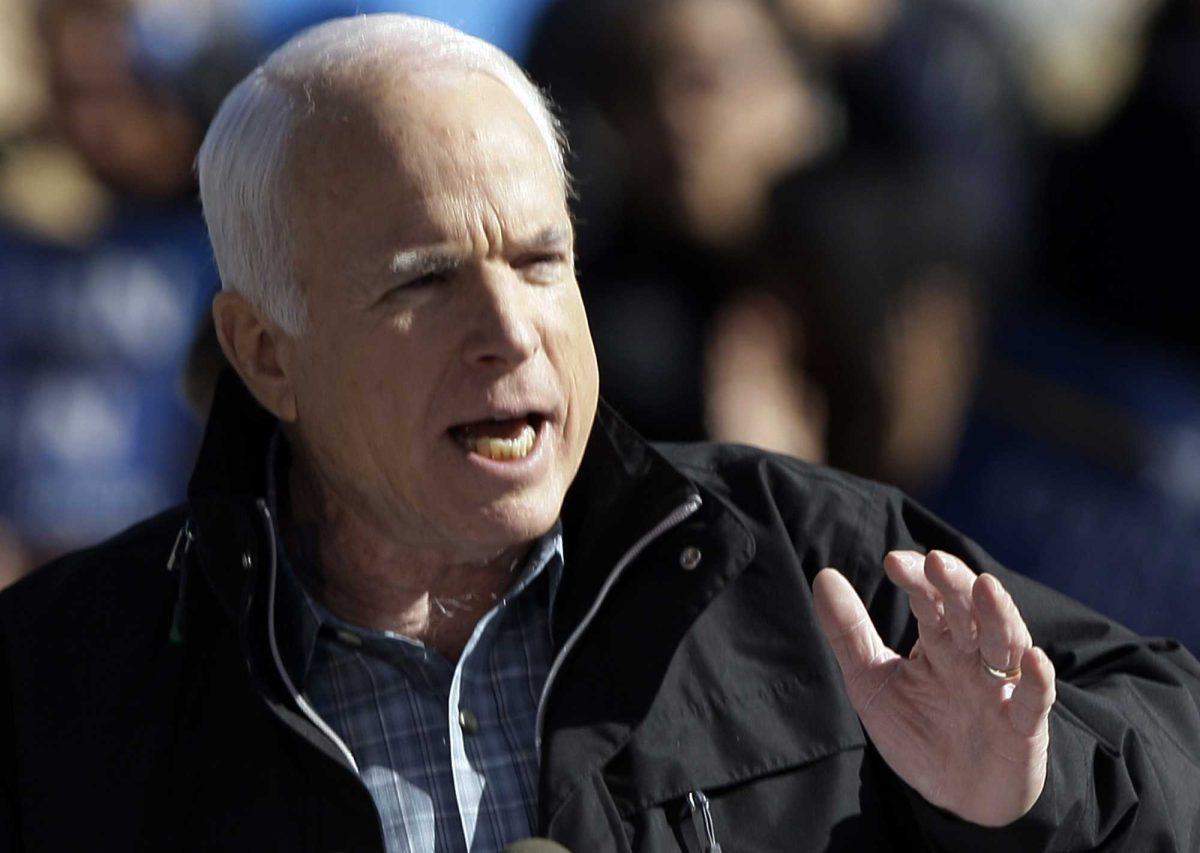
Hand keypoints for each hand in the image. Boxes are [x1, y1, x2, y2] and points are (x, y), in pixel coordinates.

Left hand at [812, 550, 1055, 826]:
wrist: (955, 798)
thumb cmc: (918, 731)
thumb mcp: (871, 682)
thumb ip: (849, 632)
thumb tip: (824, 576)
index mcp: (939, 642)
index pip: (932, 600)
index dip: (917, 579)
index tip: (893, 562)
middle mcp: (973, 657)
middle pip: (970, 612)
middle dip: (955, 585)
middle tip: (936, 561)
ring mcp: (999, 689)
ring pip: (1005, 643)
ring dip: (998, 615)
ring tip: (986, 587)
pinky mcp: (1022, 727)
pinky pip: (1033, 701)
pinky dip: (1037, 680)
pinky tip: (1034, 659)